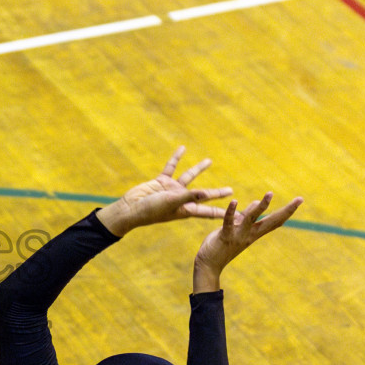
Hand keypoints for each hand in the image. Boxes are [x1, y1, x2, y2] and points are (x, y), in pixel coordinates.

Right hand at [96, 147, 232, 236]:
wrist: (130, 208)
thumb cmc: (151, 210)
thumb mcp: (172, 202)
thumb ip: (188, 196)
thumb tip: (206, 193)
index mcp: (186, 209)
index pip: (209, 211)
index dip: (223, 213)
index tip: (235, 216)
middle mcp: (182, 200)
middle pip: (204, 195)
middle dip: (217, 193)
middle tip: (231, 191)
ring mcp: (171, 190)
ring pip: (189, 177)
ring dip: (198, 169)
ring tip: (209, 160)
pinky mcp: (161, 182)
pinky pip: (171, 167)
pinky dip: (176, 158)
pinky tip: (182, 148)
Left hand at [193, 192, 303, 291]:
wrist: (209, 265)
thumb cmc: (222, 245)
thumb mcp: (237, 229)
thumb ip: (246, 217)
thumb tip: (256, 202)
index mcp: (254, 233)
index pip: (275, 221)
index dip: (287, 211)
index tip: (299, 200)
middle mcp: (250, 235)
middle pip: (272, 221)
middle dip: (286, 210)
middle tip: (300, 199)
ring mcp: (238, 236)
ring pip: (252, 219)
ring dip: (261, 207)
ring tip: (270, 194)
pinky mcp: (225, 237)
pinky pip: (229, 223)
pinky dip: (231, 212)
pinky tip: (234, 201)